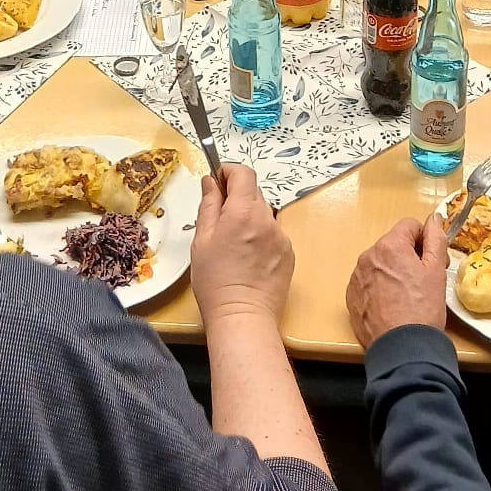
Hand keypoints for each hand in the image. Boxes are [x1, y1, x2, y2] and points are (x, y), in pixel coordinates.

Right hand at [191, 164, 292, 326]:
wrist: (243, 317)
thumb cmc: (215, 281)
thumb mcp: (201, 240)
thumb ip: (208, 205)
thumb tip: (210, 181)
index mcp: (243, 211)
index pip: (243, 173)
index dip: (229, 172)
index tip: (217, 183)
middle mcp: (267, 218)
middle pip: (253, 193)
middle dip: (236, 199)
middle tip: (220, 221)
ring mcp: (281, 236)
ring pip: (263, 215)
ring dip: (249, 219)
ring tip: (234, 246)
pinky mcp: (289, 253)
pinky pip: (272, 234)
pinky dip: (261, 238)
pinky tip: (249, 259)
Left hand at [345, 215, 448, 346]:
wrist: (402, 349)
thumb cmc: (423, 309)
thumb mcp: (436, 271)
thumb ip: (435, 239)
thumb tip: (434, 219)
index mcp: (389, 246)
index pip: (409, 226)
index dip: (424, 240)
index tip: (432, 260)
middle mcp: (368, 256)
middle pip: (393, 244)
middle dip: (409, 256)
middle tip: (424, 281)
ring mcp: (357, 277)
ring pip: (381, 263)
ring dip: (394, 271)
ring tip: (408, 296)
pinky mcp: (351, 296)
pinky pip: (369, 282)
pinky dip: (380, 288)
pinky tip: (393, 306)